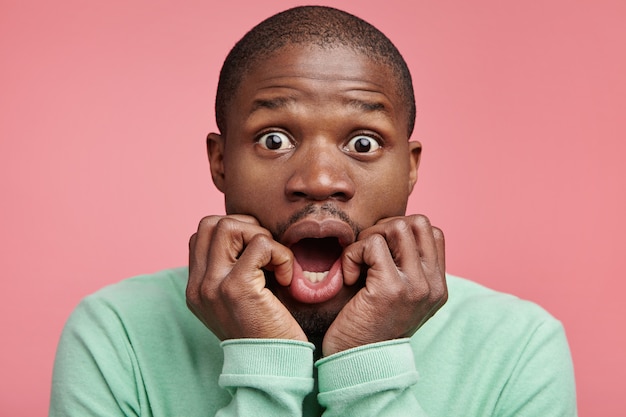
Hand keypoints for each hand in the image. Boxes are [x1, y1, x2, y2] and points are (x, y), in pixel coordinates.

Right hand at [187, 215, 306, 341]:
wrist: (273, 366)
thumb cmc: (267, 328)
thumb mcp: (239, 297)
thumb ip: (232, 268)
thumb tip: (249, 230)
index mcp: (197, 287)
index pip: (202, 234)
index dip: (234, 232)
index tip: (257, 254)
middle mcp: (199, 285)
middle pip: (211, 223)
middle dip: (247, 227)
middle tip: (267, 254)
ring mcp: (213, 285)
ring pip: (229, 226)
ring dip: (262, 237)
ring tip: (275, 263)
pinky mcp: (236, 288)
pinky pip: (260, 244)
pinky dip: (280, 254)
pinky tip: (286, 277)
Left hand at [322, 214, 446, 355]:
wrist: (356, 363)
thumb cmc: (367, 325)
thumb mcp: (397, 295)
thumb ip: (406, 266)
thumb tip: (392, 227)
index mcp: (438, 286)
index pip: (433, 232)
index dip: (401, 232)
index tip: (380, 253)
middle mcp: (433, 285)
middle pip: (418, 222)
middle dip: (385, 229)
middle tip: (367, 255)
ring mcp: (416, 286)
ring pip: (397, 227)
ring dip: (368, 239)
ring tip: (359, 264)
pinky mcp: (391, 288)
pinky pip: (371, 244)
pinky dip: (352, 255)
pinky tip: (349, 278)